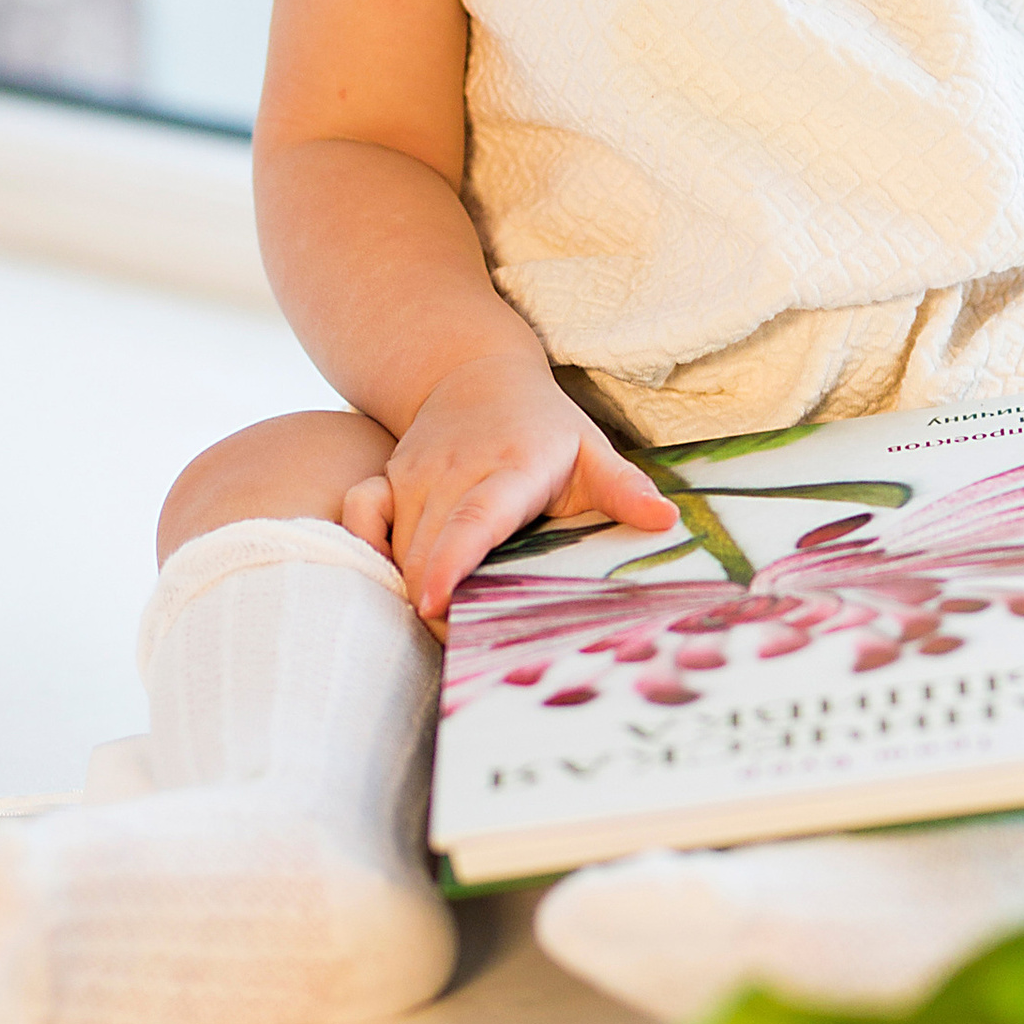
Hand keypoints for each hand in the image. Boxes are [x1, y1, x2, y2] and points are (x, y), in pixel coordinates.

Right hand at [341, 351, 676, 628]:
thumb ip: (624, 488)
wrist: (476, 372)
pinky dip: (368, 549)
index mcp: (512, 467)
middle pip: (429, 548)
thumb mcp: (592, 450)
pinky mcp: (387, 478)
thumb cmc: (545, 426)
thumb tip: (665, 520)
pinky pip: (358, 515)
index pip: (476, 517)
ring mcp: (415, 474)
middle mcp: (455, 471)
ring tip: (443, 630)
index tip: (437, 604)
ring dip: (412, 590)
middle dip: (438, 606)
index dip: (452, 561)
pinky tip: (394, 576)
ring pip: (398, 545)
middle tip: (464, 651)